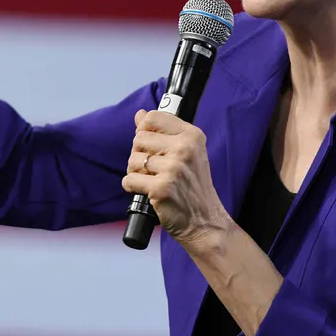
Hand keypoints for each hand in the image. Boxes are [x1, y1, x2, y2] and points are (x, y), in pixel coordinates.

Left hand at [122, 109, 231, 247]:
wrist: (205, 222)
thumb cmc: (194, 187)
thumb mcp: (187, 153)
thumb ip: (162, 132)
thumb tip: (139, 114)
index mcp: (192, 136)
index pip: (152, 118)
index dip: (144, 131)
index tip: (151, 145)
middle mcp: (184, 148)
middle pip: (139, 139)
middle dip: (140, 155)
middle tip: (153, 169)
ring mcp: (173, 168)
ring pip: (132, 160)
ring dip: (136, 172)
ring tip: (152, 181)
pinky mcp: (161, 188)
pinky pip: (129, 180)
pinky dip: (132, 187)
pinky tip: (146, 191)